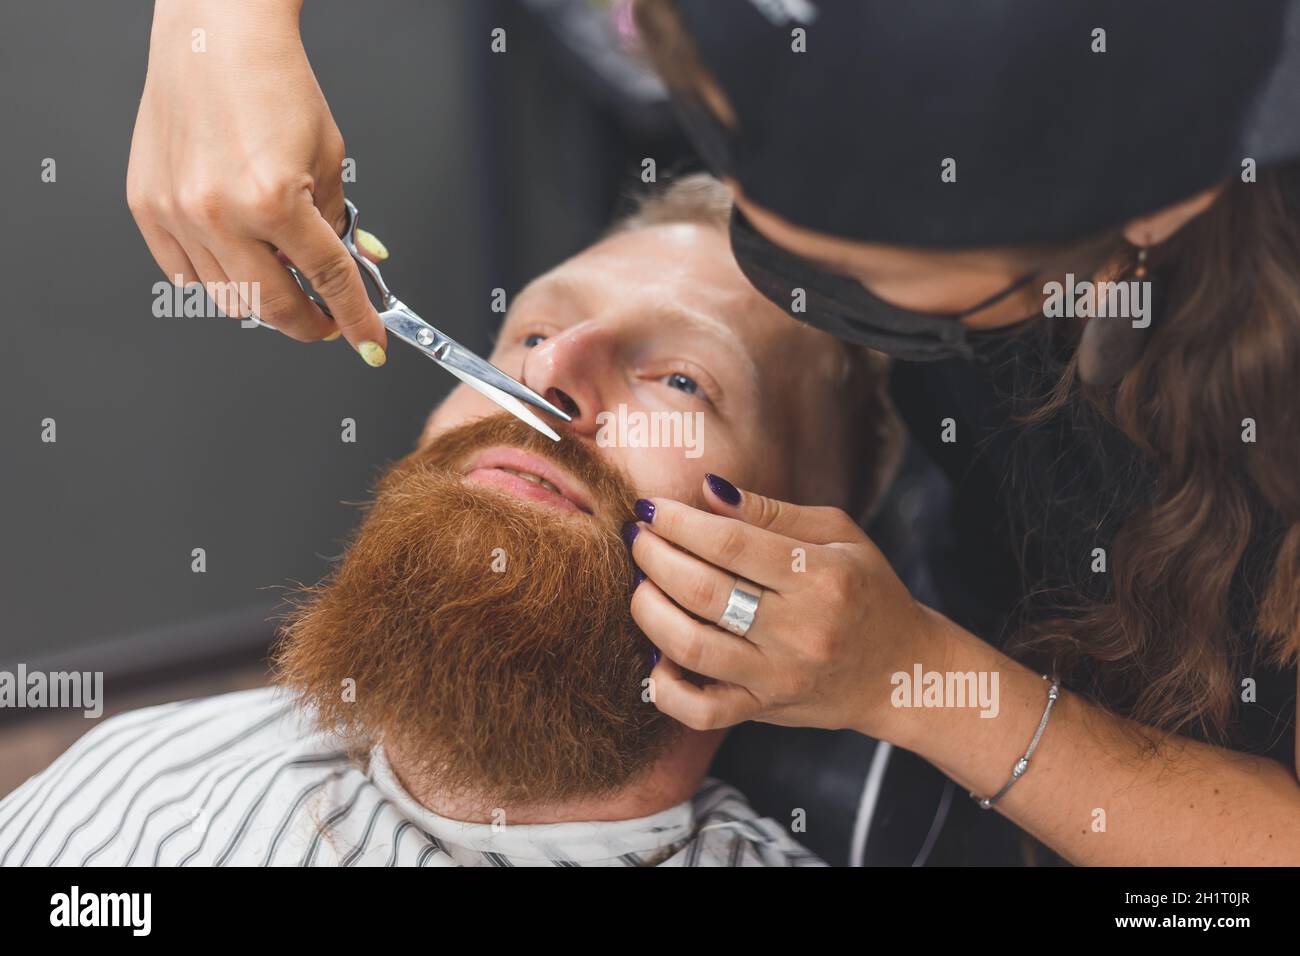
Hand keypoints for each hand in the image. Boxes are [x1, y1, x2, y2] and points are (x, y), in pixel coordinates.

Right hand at [126, 0, 388, 362]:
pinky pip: (185, 275)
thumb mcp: (330, 159)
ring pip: (229, 299)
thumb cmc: (272, 83)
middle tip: (328, 320)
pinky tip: (241, 266)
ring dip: (265, 302)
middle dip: (310, 323)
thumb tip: (353, 267)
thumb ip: (337, 224)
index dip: (356, 318)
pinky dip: (218, 282)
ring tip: (286, 283)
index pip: (328, 281)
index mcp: (274, 199)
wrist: (215, 37)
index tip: (368, 342)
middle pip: (275, 306)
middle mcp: (220, 213)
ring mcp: (178, 214)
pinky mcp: (147, 208)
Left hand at [628, 475, 946, 736]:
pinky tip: (654, 654)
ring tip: (640, 583)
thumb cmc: (867, 590)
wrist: (902, 671)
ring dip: (648, 610)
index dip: (679, 522)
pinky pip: (701, 710)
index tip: (651, 508)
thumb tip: (707, 490)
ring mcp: (778, 675)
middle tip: (636, 538)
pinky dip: (664, 687)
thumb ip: (771, 512)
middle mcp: (799, 629)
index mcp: (820, 576)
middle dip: (654, 558)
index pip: (730, 543)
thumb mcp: (839, 535)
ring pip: (691, 646)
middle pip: (703, 590)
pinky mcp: (764, 709)